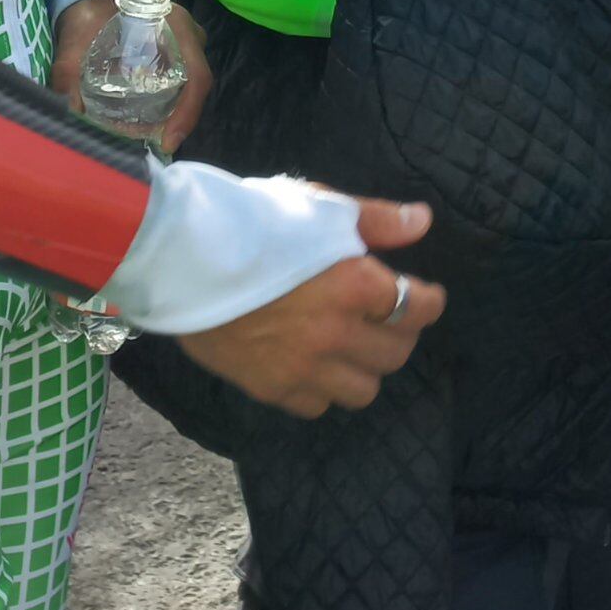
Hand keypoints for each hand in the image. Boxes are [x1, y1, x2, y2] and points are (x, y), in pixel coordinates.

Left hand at [50, 0, 211, 153]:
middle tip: (157, 144)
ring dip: (178, 110)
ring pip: (191, 82)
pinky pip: (183, 77)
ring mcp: (185, 40)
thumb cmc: (89, 10)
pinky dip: (172, 100)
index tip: (166, 140)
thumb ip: (68, 74)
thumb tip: (68, 115)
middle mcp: (188, 32)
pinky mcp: (177, 48)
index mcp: (174, 25)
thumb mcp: (76, 38)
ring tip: (153, 136)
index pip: (196, 75)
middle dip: (181, 118)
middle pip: (196, 84)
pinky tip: (152, 118)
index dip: (187, 112)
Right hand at [179, 198, 443, 416]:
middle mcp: (336, 334)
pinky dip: (323, 387)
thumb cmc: (252, 220)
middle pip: (396, 353)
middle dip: (399, 332)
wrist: (181, 255)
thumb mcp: (317, 204)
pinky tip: (313, 362)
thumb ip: (375, 219)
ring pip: (363, 390)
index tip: (424, 296)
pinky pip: (317, 405)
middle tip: (385, 315)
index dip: (429, 301)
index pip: (418, 308)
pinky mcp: (271, 388)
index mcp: (355, 285)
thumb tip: (423, 221)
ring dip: (364, 367)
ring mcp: (303, 367)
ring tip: (350, 343)